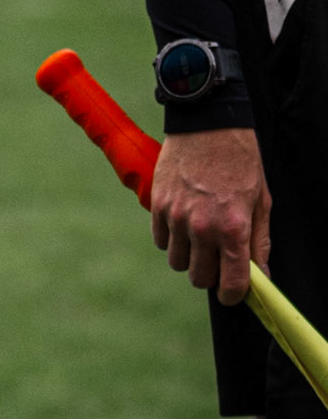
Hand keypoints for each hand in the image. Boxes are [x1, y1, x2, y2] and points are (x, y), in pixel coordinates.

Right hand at [151, 127, 269, 305]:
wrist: (207, 123)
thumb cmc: (240, 161)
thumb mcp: (261, 201)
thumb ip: (259, 242)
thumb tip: (261, 275)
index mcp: (233, 228)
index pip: (230, 283)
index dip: (233, 295)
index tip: (233, 292)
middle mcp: (203, 227)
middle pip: (199, 278)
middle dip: (211, 274)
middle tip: (218, 259)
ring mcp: (176, 216)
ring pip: (177, 262)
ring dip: (189, 256)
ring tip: (199, 238)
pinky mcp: (158, 204)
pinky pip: (160, 240)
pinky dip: (171, 239)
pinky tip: (183, 223)